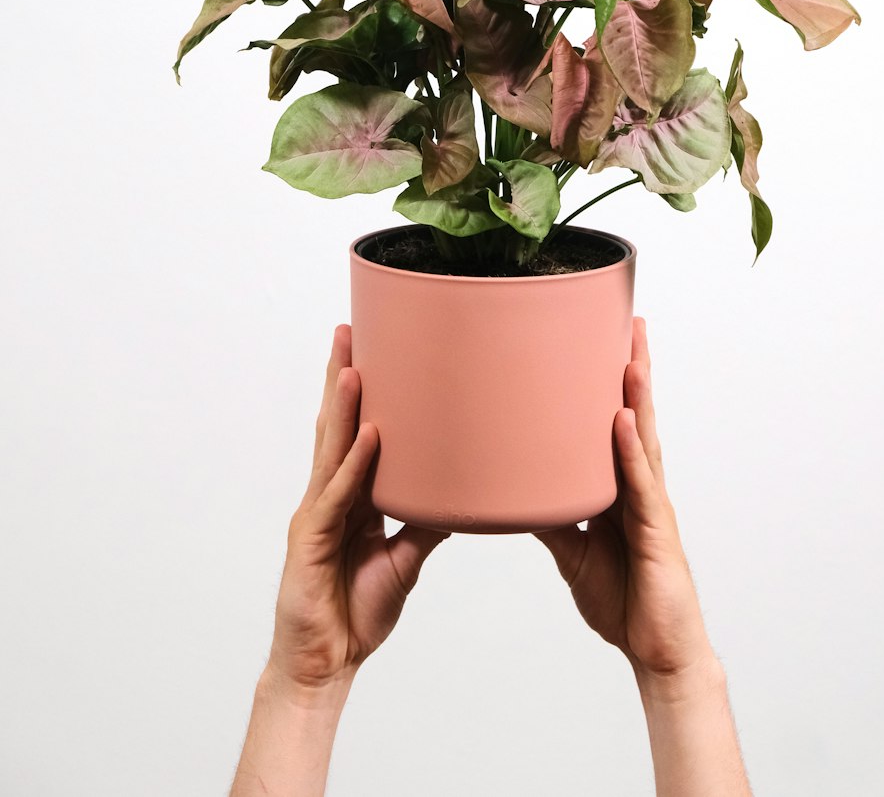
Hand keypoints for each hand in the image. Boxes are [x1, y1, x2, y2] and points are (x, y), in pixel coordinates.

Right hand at [267, 322, 448, 691]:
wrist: (327, 664)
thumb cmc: (355, 612)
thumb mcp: (404, 559)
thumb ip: (425, 524)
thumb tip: (462, 495)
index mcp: (348, 497)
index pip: (353, 432)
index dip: (359, 392)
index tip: (370, 348)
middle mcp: (328, 496)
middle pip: (335, 426)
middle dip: (341, 378)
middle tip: (349, 330)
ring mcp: (316, 516)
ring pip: (331, 450)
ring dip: (341, 406)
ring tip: (353, 363)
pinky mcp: (309, 541)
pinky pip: (339, 495)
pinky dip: (355, 463)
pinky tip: (369, 435)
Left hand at [534, 316, 717, 689]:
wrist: (656, 650)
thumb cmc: (625, 599)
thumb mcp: (573, 553)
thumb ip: (552, 518)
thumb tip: (515, 493)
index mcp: (623, 488)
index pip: (618, 423)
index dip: (616, 383)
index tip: (608, 339)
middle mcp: (641, 487)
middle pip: (637, 416)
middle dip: (634, 368)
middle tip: (628, 321)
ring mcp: (652, 505)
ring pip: (644, 439)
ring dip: (636, 395)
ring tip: (628, 353)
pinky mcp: (655, 531)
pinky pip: (640, 483)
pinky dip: (631, 449)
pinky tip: (623, 420)